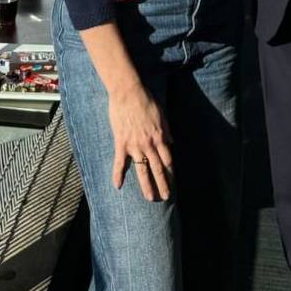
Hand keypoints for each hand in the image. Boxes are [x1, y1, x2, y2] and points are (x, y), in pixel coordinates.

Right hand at [107, 85, 173, 200]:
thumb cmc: (146, 100)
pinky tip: (117, 185)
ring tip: (150, 198)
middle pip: (158, 168)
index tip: (173, 181)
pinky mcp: (121, 143)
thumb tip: (172, 142)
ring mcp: (134, 145)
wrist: (128, 92)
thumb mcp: (162, 114)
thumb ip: (166, 130)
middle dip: (163, 184)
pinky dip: (117, 174)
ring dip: (147, 185)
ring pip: (142, 170)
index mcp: (160, 137)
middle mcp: (149, 144)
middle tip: (166, 197)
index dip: (170, 172)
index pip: (168, 159)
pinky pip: (119, 162)